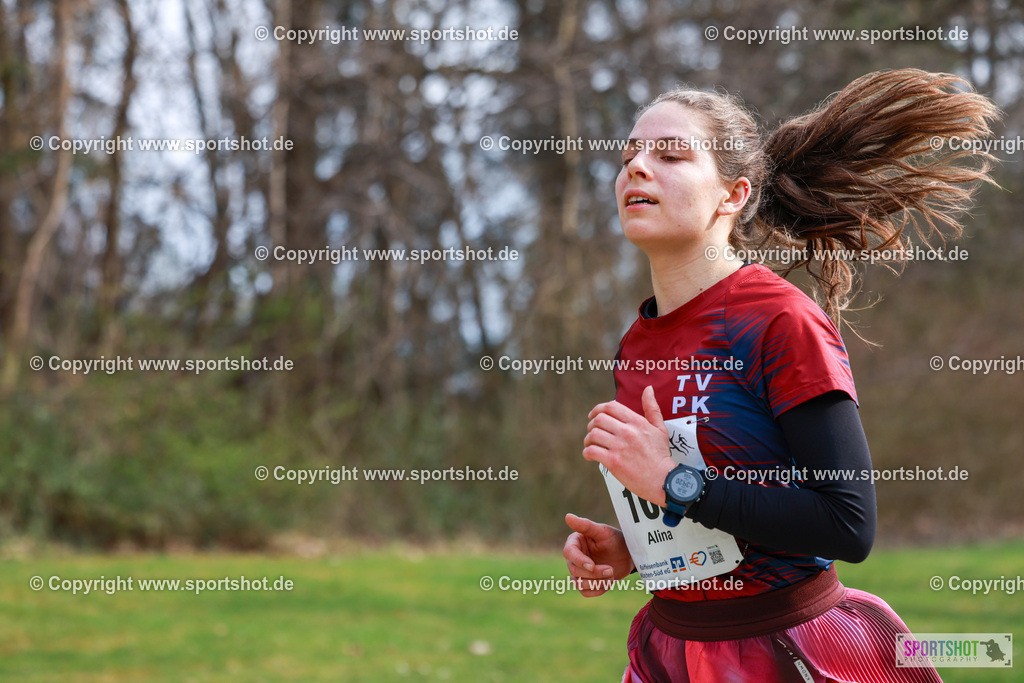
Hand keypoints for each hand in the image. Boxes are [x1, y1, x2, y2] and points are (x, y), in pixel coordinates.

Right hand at [563, 513, 633, 596]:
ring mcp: (579, 571)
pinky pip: (585, 592)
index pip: (569, 553)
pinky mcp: (586, 583)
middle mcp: (574, 557)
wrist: (628, 556)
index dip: (579, 561)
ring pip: (578, 583)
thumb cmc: (615, 540)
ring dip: (596, 583)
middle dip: (593, 573)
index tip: (592, 565)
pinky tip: (609, 582)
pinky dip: (598, 590)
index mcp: (575, 542)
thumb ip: (586, 526)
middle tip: (611, 570)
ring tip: (611, 575)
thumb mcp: (603, 532)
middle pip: (574, 570)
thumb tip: (568, 516)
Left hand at [582, 385, 675, 505]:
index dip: (598, 409)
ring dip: (588, 439)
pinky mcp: (613, 462)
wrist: (663, 479)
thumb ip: (652, 408)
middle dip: (591, 424)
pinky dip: (587, 452)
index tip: (593, 415)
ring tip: (591, 444)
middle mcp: (627, 432)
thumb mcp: (660, 428)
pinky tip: (590, 455)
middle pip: (599, 419)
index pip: (611, 406)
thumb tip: (648, 389)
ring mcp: (620, 447)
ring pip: (593, 435)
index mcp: (637, 422)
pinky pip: (592, 451)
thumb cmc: (661, 455)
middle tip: (593, 432)